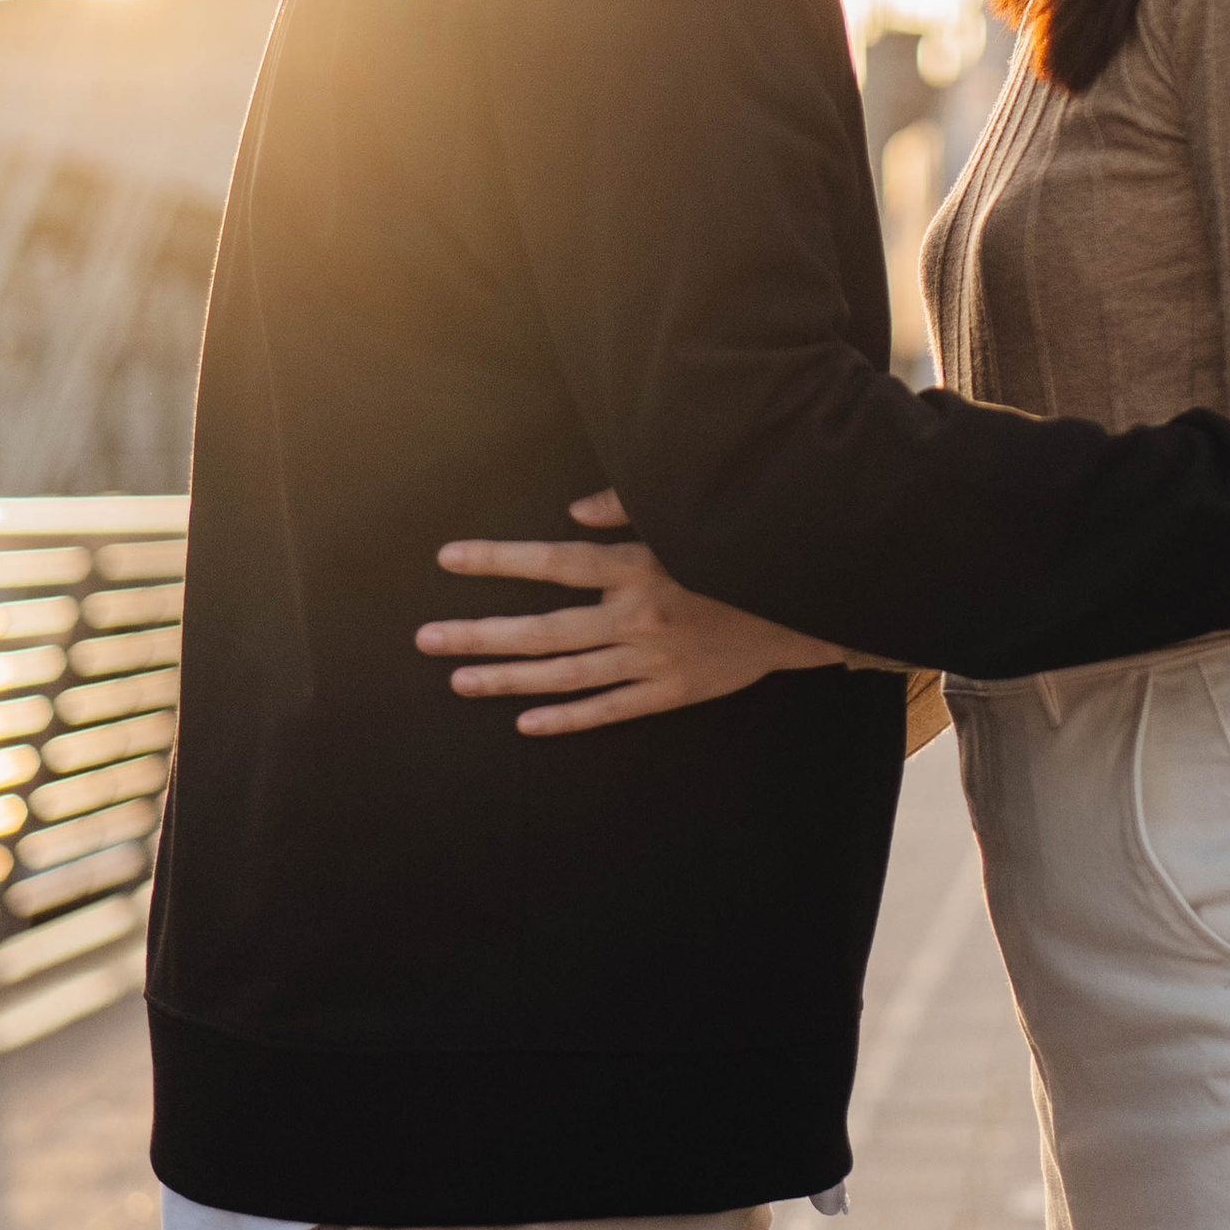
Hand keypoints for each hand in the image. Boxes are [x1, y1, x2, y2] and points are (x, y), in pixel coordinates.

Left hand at [417, 492, 844, 734]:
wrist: (803, 605)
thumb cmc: (737, 552)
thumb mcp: (685, 518)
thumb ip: (626, 510)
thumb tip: (571, 513)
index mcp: (638, 566)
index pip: (553, 563)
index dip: (498, 561)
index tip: (449, 559)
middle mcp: (636, 617)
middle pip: (542, 630)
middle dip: (479, 633)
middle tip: (426, 639)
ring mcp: (651, 661)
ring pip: (564, 675)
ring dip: (506, 677)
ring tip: (457, 678)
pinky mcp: (670, 692)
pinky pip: (607, 710)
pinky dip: (566, 717)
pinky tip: (524, 720)